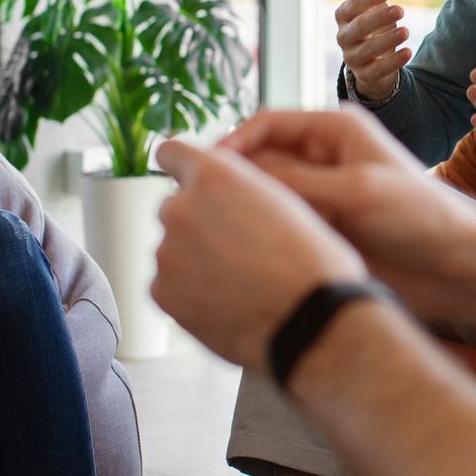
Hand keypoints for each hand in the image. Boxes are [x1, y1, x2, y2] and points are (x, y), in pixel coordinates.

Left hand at [152, 138, 365, 369]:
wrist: (312, 322)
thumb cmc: (312, 263)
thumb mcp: (285, 202)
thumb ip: (241, 189)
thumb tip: (224, 194)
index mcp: (215, 176)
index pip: (171, 152)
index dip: (180, 165)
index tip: (185, 178)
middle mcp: (182, 208)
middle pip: (175, 206)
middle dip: (197, 221)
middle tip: (235, 246)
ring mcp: (167, 253)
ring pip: (173, 247)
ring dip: (195, 257)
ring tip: (238, 280)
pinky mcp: (162, 293)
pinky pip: (169, 283)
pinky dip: (189, 290)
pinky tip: (226, 300)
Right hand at [220, 107, 475, 311]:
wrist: (459, 268)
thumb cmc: (423, 217)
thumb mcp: (357, 192)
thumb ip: (298, 182)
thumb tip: (236, 177)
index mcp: (336, 131)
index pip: (267, 124)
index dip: (232, 143)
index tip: (204, 168)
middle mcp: (324, 160)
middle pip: (259, 161)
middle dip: (232, 180)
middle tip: (199, 206)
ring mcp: (321, 197)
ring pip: (265, 198)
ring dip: (244, 211)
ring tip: (214, 232)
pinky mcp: (322, 232)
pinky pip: (279, 228)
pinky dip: (259, 236)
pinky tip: (239, 254)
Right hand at [334, 0, 410, 101]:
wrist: (370, 60)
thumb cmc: (368, 24)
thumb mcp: (364, 1)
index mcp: (343, 16)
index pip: (352, 5)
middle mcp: (344, 37)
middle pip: (359, 28)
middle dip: (378, 18)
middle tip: (400, 9)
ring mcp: (353, 58)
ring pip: (367, 51)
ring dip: (387, 41)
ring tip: (406, 30)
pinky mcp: (365, 75)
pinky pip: (377, 71)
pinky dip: (393, 63)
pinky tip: (408, 52)